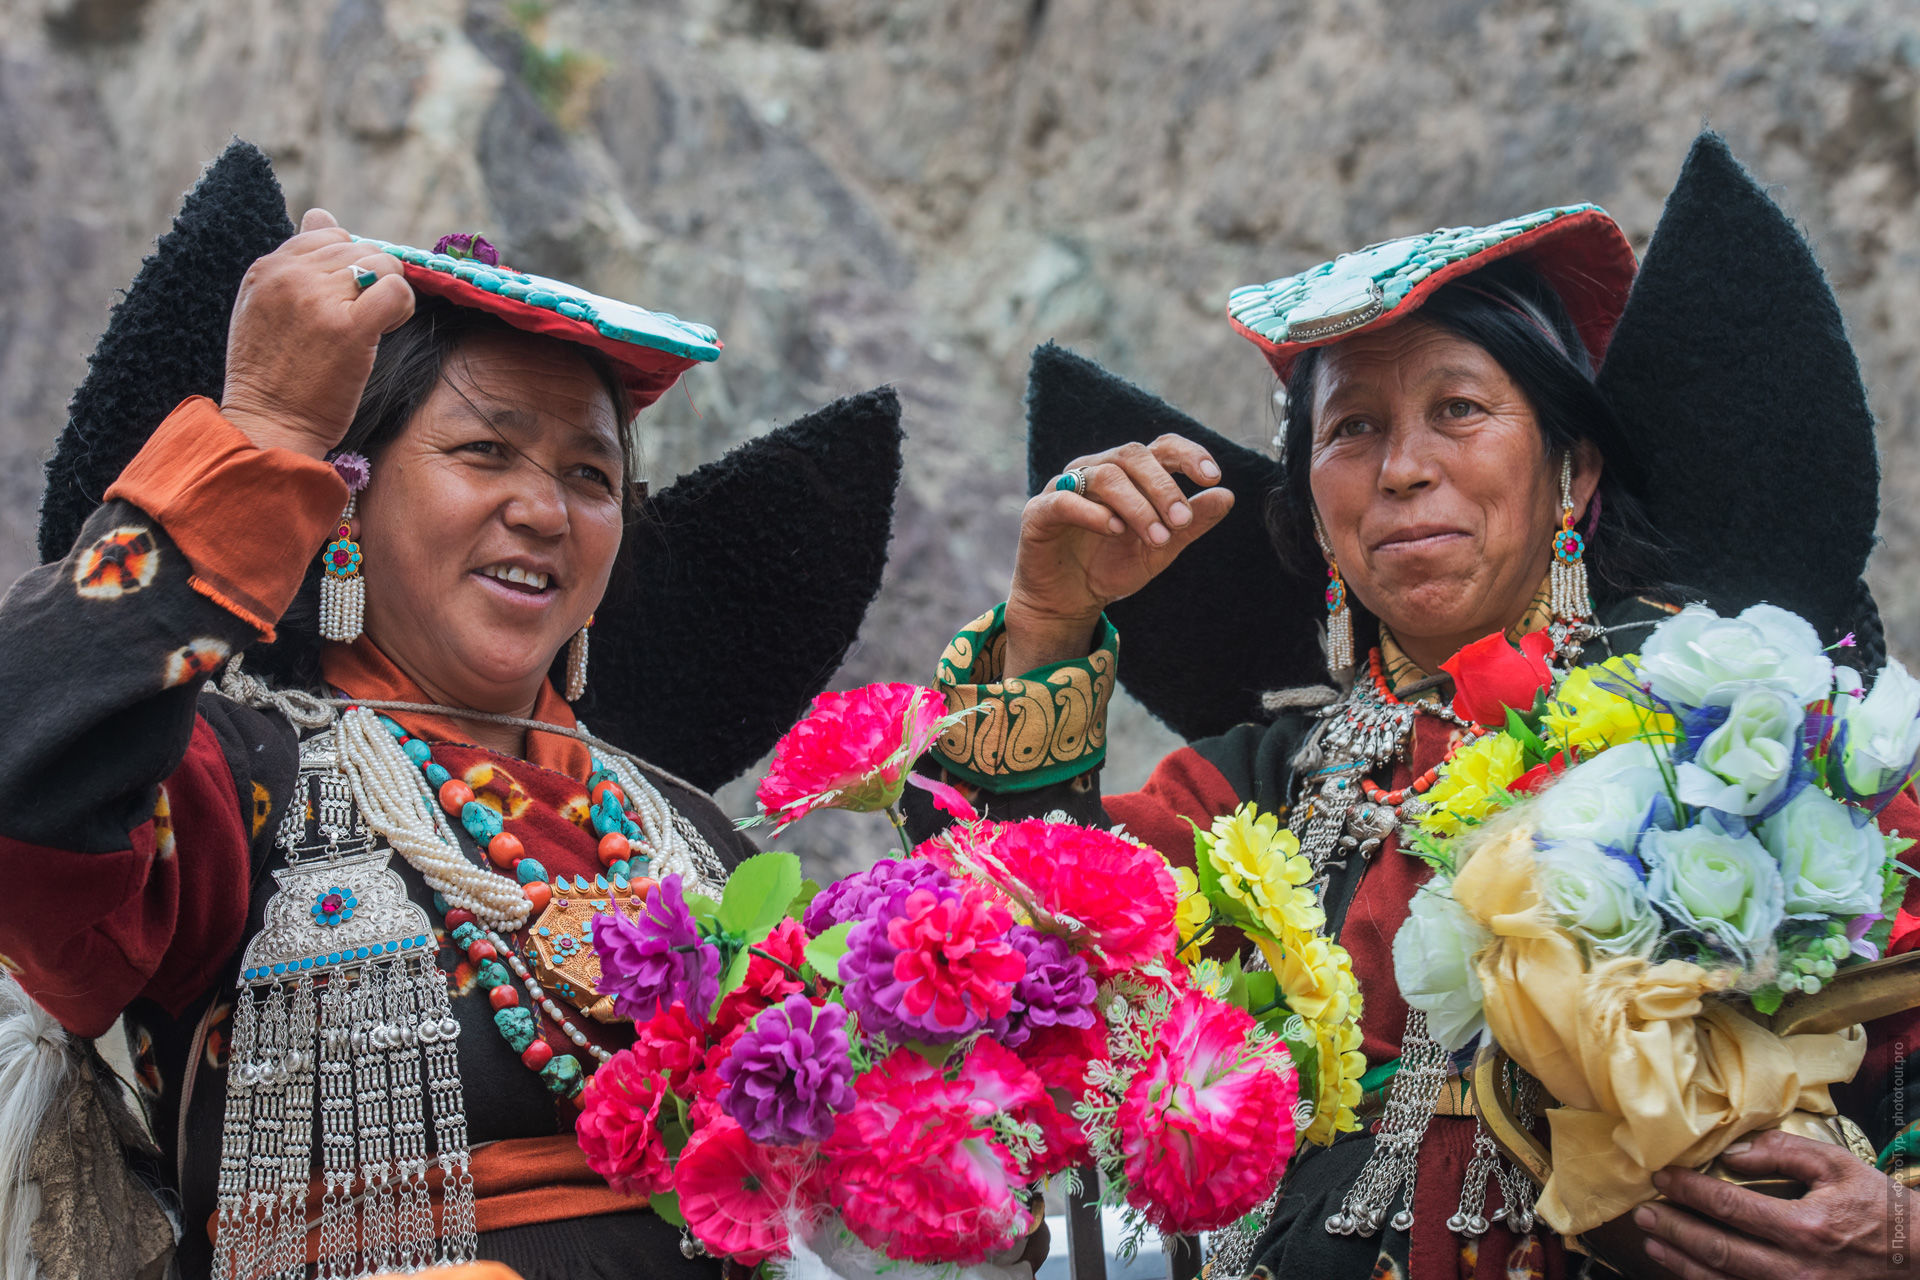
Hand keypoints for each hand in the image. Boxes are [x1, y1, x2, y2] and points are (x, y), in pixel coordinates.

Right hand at [219, 208, 414, 458]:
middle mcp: (289, 275)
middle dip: (372, 281)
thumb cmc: (273, 373)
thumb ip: (295, 260)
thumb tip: (320, 213)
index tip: (345, 300)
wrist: (269, 424)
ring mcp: (318, 299)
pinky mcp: (347, 327)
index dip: (350, 267)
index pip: (329, 235)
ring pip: (382, 265)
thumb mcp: (266, 306)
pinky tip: (387, 329)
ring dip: (388, 295)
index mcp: (267, 267)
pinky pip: (396, 291)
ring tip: (371, 328)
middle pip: (361, 248)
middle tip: (362, 320)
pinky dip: (403, 307)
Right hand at [1004, 435, 1233, 674]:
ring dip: (1136, 505)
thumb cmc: (1111, 568)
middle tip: (1181, 520)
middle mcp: (1096, 470)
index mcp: (1129, 474)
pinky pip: (1065, 500)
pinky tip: (1115, 529)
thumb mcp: (1159, 550)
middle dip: (1163, 486)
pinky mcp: (1039, 512)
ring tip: (1156, 537)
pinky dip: (1093, 512)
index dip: (1187, 454)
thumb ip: (1190, 523)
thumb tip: (1226, 495)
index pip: (1160, 447)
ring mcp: (1066, 487)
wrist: (1067, 603)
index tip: (1212, 477)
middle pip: (1132, 456)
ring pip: (1104, 475)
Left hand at [1633, 1129, 1914, 1277]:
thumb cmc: (1878, 1207)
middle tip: (1643, 1213)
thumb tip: (1731, 1153)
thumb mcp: (1836, 1166)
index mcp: (1806, 1227)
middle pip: (1718, 1250)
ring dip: (1682, 1262)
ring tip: (1654, 1242)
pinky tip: (1687, 1271)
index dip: (1688, 1192)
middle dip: (1674, 1229)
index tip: (1661, 1178)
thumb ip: (1781, 1153)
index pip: (1729, 1208)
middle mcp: (1798, 1268)